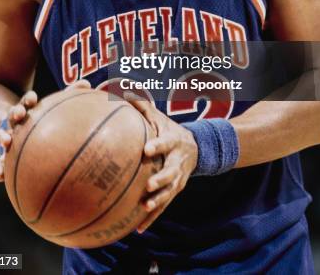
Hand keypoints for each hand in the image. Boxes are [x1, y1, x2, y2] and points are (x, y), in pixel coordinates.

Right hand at [0, 79, 90, 181]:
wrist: (17, 134)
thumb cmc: (41, 120)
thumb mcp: (52, 108)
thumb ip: (68, 95)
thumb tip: (87, 83)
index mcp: (27, 110)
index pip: (27, 101)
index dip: (29, 99)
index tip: (33, 98)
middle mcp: (15, 122)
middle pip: (13, 115)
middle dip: (15, 113)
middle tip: (19, 114)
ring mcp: (8, 137)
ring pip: (2, 136)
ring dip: (2, 137)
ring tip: (6, 141)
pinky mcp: (4, 155)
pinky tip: (1, 176)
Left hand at [124, 94, 197, 232]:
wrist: (196, 148)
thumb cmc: (169, 130)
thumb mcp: (160, 118)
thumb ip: (143, 107)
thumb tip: (123, 91)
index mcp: (174, 142)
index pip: (166, 143)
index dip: (158, 146)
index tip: (147, 149)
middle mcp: (178, 162)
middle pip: (171, 172)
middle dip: (161, 179)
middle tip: (149, 184)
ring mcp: (177, 179)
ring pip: (169, 192)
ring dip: (158, 200)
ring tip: (145, 206)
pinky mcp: (174, 192)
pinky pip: (163, 206)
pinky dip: (152, 217)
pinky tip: (138, 228)